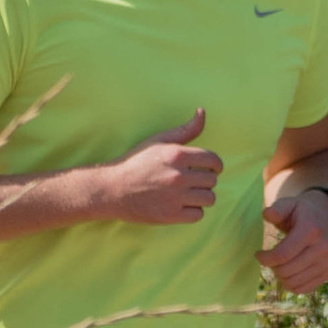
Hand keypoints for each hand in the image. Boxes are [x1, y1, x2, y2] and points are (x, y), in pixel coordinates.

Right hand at [102, 110, 220, 225]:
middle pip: (212, 180)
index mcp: (177, 155)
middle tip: (191, 181)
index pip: (214, 160)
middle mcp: (178, 175)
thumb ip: (185, 129)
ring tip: (188, 194)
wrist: (112, 189)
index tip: (210, 168)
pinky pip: (199, 215)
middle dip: (205, 180)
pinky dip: (193, 211)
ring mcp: (175, 197)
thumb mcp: (158, 141)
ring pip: (209, 199)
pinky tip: (181, 205)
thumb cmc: (136, 163)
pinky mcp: (171, 215)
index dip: (215, 165)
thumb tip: (202, 111)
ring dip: (201, 196)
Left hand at [262, 186, 327, 295]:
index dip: (265, 258)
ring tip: (280, 265)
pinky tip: (289, 272)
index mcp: (311, 231)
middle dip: (272, 267)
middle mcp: (323, 249)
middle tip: (271, 259)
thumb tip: (267, 214)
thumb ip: (277, 209)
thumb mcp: (289, 204)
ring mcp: (327, 263)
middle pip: (286, 271)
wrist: (325, 218)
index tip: (258, 254)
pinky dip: (291, 284)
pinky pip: (303, 290)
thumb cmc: (301, 212)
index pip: (282, 255)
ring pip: (293, 283)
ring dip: (281, 277)